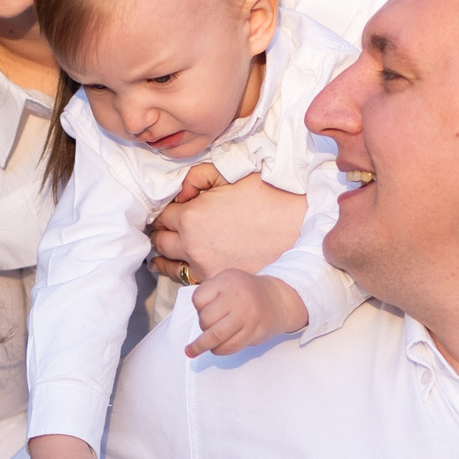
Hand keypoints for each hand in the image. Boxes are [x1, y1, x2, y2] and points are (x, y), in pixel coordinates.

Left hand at [148, 175, 307, 281]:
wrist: (298, 230)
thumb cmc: (268, 199)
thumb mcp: (231, 176)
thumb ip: (199, 177)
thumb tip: (180, 192)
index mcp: (192, 215)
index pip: (163, 214)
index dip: (164, 211)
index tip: (168, 211)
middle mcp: (191, 244)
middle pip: (161, 240)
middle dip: (160, 232)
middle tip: (161, 229)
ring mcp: (202, 266)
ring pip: (167, 263)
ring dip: (163, 255)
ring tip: (161, 251)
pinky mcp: (215, 281)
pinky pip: (183, 279)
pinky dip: (177, 271)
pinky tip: (175, 267)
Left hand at [186, 271, 309, 357]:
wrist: (277, 300)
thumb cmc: (244, 292)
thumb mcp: (227, 280)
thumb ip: (209, 294)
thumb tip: (194, 323)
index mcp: (227, 281)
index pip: (198, 299)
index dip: (197, 308)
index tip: (204, 309)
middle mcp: (237, 297)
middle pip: (205, 320)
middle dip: (202, 327)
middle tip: (208, 326)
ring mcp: (246, 315)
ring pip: (215, 337)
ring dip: (203, 345)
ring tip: (194, 350)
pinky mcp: (253, 332)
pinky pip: (229, 347)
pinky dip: (218, 350)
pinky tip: (215, 349)